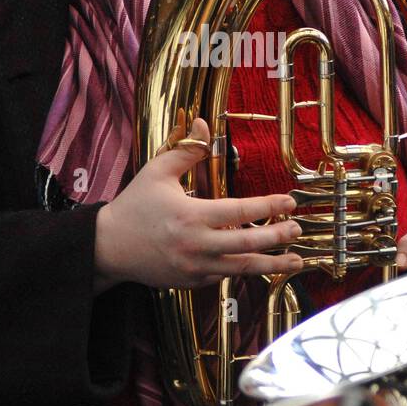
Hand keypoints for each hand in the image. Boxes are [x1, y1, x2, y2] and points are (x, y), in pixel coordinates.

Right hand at [94, 117, 304, 292]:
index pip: (240, 211)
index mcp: (191, 215)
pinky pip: (225, 277)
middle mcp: (196, 245)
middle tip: (298, 229)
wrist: (108, 247)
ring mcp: (195, 268)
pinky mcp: (191, 282)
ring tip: (296, 260)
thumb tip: (204, 123)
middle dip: (279, 237)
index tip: (289, 201)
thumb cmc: (134, 206)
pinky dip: (244, 270)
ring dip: (273, 264)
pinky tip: (262, 263)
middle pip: (248, 244)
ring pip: (242, 269)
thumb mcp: (157, 171)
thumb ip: (186, 149)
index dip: (269, 206)